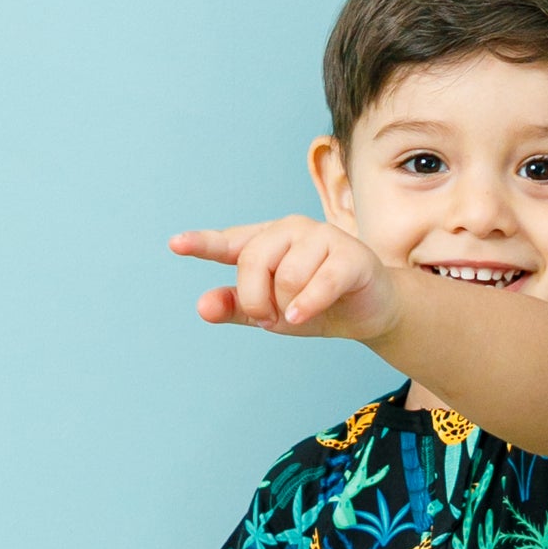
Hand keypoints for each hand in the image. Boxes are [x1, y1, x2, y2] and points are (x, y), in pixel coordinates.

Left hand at [171, 217, 397, 341]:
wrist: (371, 311)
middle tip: (270, 318)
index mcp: (268, 241)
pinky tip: (301, 316)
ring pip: (286, 275)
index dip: (203, 243)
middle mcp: (292, 230)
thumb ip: (237, 308)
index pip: (230, 242)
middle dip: (256, 299)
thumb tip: (203, 306)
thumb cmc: (319, 305)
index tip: (176, 244)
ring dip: (287, 306)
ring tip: (298, 314)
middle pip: (254, 261)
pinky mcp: (351, 256)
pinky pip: (319, 281)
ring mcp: (323, 237)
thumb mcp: (272, 312)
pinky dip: (307, 303)